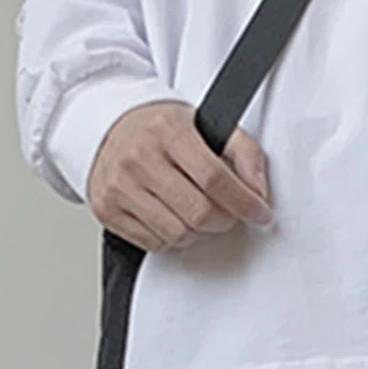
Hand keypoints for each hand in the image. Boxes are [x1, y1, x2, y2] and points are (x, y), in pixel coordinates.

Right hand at [86, 100, 272, 252]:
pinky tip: (171, 216)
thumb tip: (258, 192)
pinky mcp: (108, 210)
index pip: (214, 178)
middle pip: (199, 213)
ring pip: (178, 234)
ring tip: (198, 212)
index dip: (244, 202)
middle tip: (228, 213)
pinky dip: (171, 237)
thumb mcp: (204, 125)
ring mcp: (120, 186)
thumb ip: (243, 152)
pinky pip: (154, 243)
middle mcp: (140, 158)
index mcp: (167, 131)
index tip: (260, 213)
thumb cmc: (160, 130)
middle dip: (224, 220)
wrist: (108, 127)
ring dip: (198, 232)